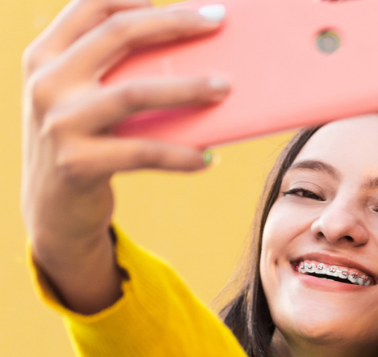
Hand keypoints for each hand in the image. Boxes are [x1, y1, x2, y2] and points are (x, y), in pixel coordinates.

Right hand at [21, 0, 228, 313]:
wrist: (54, 208)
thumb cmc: (86, 141)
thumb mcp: (82, 98)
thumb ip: (112, 70)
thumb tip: (189, 49)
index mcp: (45, 56)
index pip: (89, 6)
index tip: (185, 3)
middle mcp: (46, 83)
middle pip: (118, 35)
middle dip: (174, 24)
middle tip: (219, 23)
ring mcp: (59, 123)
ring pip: (134, 92)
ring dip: (187, 88)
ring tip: (225, 87)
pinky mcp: (78, 163)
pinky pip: (143, 152)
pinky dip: (180, 155)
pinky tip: (207, 157)